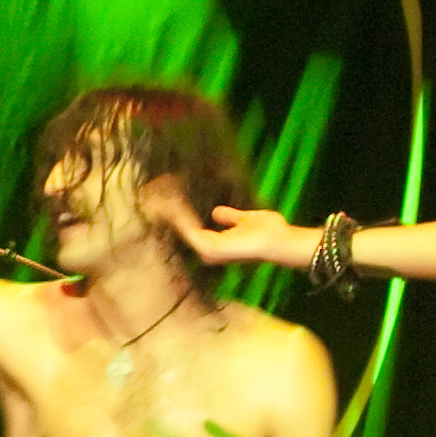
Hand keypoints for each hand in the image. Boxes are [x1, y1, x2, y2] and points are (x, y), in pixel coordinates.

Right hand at [151, 194, 312, 270]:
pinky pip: (186, 226)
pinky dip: (178, 212)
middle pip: (179, 224)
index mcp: (213, 245)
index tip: (167, 189)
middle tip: (154, 185)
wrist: (281, 240)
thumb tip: (215, 212)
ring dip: (168, 206)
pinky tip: (171, 198)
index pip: (188, 224)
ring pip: (179, 224)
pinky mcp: (206, 247)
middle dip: (166, 205)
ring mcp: (205, 250)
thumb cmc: (270, 231)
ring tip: (159, 187)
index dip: (176, 207)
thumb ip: (230, 217)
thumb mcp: (246, 219)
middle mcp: (206, 250)